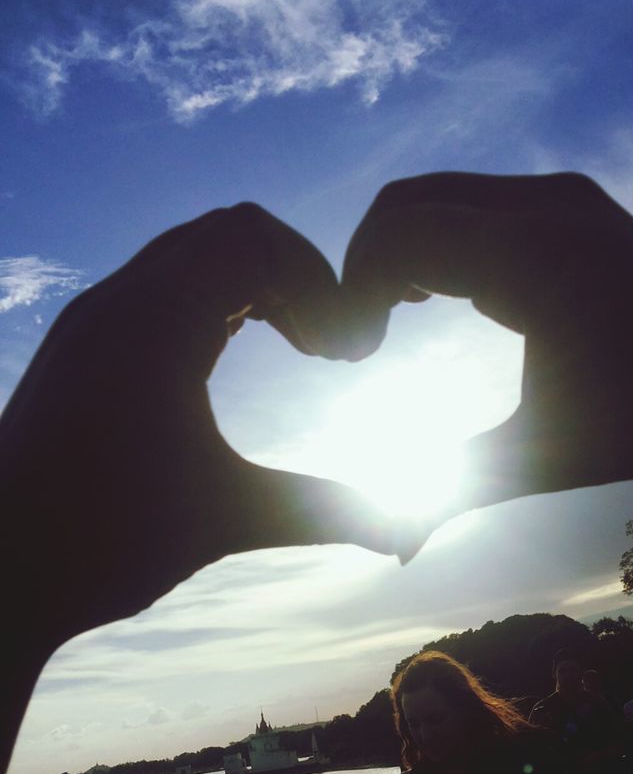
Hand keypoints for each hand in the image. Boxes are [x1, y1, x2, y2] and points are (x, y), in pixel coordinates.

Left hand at [0, 203, 405, 653]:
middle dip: (298, 277)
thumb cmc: (100, 542)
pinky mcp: (82, 347)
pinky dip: (215, 302)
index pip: (257, 240)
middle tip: (331, 348)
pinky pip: (161, 286)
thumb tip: (409, 536)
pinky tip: (232, 361)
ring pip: (192, 255)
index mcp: (156, 322)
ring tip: (299, 349)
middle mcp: (118, 302)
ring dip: (257, 287)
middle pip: (229, 232)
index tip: (347, 357)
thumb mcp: (227, 519)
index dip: (323, 284)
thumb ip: (326, 513)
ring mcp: (93, 320)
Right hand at [338, 172, 632, 511]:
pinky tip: (447, 305)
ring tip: (391, 323)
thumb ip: (456, 493)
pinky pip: (485, 204)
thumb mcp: (546, 458)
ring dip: (405, 251)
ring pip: (445, 196)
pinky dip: (448, 243)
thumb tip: (390, 549)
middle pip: (408, 203)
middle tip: (360, 340)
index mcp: (532, 257)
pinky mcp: (582, 208)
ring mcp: (568, 198)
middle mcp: (547, 206)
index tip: (354, 360)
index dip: (351, 293)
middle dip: (365, 266)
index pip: (397, 238)